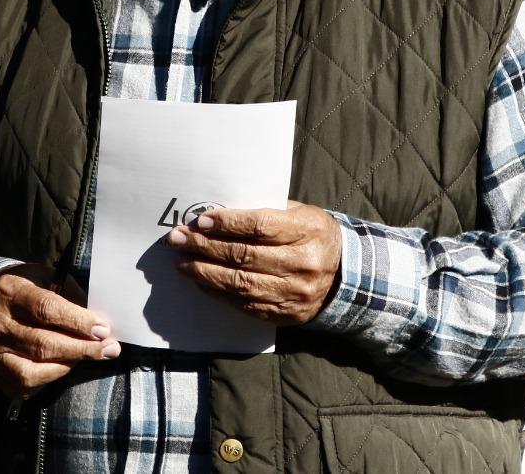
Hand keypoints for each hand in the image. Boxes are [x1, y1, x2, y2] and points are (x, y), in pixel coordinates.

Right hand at [0, 263, 119, 400]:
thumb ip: (71, 296)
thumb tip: (99, 322)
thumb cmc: (28, 290)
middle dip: (82, 349)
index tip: (103, 329)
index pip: (46, 309)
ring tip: (89, 355)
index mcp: (9, 291)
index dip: (77, 321)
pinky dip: (51, 377)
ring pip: (34, 370)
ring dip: (69, 364)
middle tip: (110, 349)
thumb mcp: (47, 278)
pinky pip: (27, 385)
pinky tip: (64, 365)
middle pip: (43, 343)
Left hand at [167, 201, 341, 325]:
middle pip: (245, 256)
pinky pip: (245, 304)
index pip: (260, 226)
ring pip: (241, 284)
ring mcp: (294, 292)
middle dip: (205, 247)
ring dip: (205, 272)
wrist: (345, 275)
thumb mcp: (300, 213)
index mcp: (308, 230)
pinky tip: (202, 282)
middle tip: (179, 239)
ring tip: (182, 262)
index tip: (201, 220)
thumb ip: (266, 211)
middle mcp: (302, 263)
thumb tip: (218, 215)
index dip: (227, 224)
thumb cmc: (313, 235)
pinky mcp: (285, 314)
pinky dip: (219, 293)